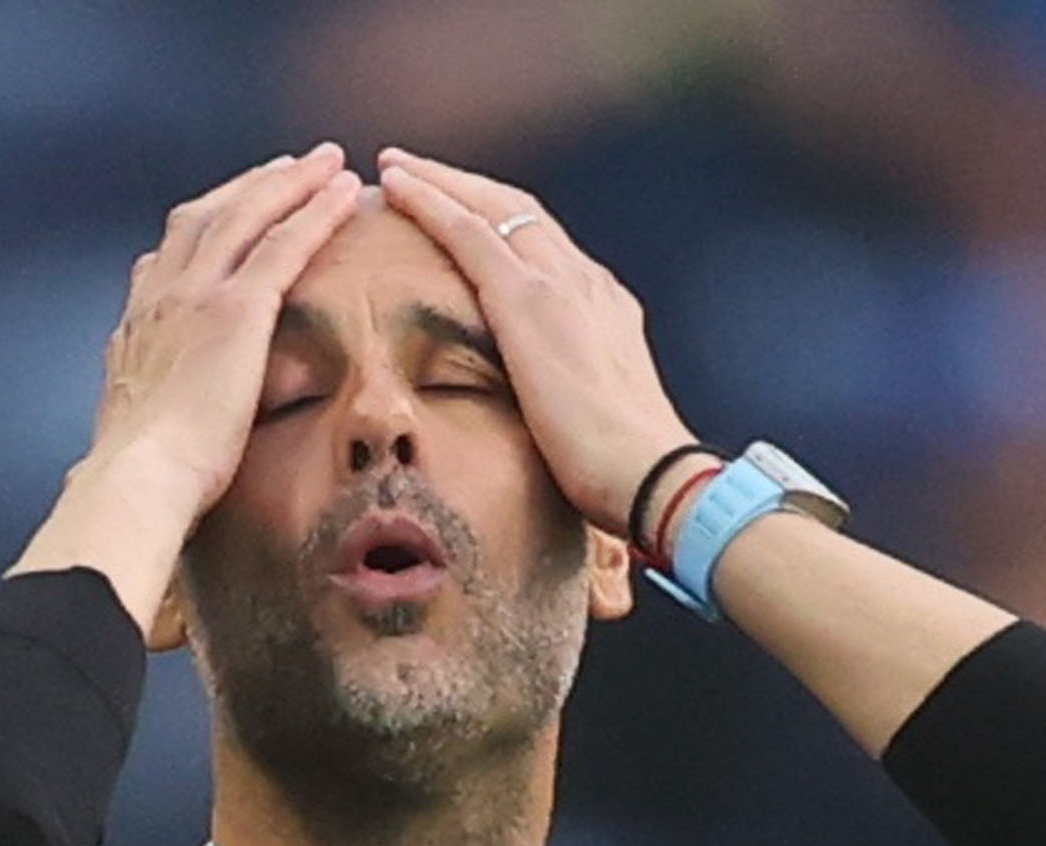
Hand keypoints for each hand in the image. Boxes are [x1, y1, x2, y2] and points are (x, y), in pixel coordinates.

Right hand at [88, 143, 363, 528]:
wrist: (140, 477)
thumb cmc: (144, 478)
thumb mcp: (140, 433)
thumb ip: (158, 415)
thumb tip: (165, 439)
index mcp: (140, 325)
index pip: (171, 256)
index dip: (205, 225)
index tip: (233, 211)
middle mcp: (162, 295)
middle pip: (207, 216)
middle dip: (249, 186)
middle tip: (287, 167)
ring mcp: (197, 295)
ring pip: (248, 215)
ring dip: (290, 182)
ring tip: (327, 161)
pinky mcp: (237, 309)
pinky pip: (284, 243)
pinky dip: (316, 209)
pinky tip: (346, 191)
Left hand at [378, 148, 695, 535]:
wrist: (651, 478)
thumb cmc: (623, 475)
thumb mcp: (592, 423)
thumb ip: (567, 402)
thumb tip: (545, 428)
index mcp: (604, 310)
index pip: (544, 248)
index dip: (500, 225)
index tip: (464, 216)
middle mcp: (588, 282)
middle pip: (518, 211)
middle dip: (466, 186)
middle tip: (415, 170)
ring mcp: (561, 285)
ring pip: (491, 208)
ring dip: (439, 181)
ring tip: (394, 168)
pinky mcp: (529, 302)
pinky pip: (469, 233)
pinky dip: (430, 201)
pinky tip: (395, 186)